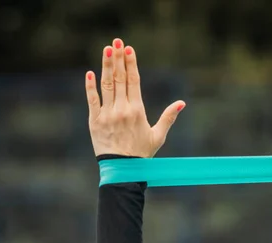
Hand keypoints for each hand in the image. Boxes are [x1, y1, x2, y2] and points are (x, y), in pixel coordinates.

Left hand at [85, 38, 184, 157]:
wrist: (122, 171)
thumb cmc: (141, 154)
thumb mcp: (158, 136)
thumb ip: (168, 117)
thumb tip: (181, 103)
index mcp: (137, 111)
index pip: (133, 81)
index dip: (131, 64)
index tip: (129, 50)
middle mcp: (122, 110)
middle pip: (119, 79)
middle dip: (118, 59)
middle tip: (117, 42)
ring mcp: (107, 115)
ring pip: (106, 86)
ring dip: (106, 66)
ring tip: (106, 50)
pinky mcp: (95, 122)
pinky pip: (92, 100)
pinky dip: (90, 86)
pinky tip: (90, 73)